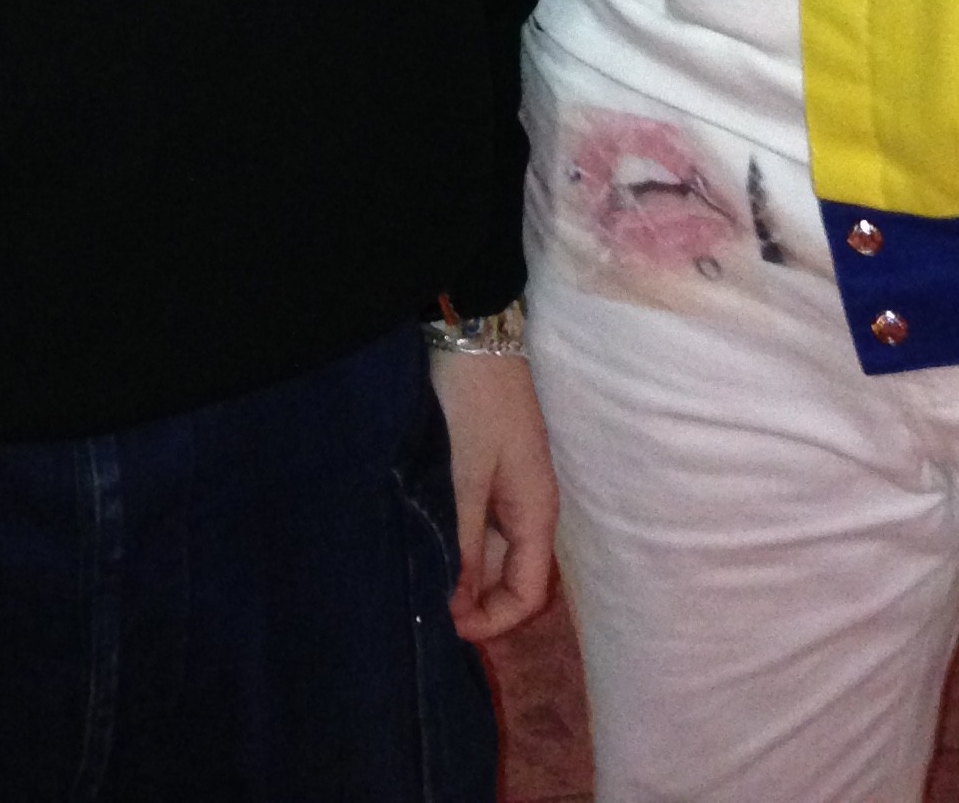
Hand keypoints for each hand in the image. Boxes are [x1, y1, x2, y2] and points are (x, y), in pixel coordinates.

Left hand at [426, 348, 557, 642]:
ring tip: (420, 578)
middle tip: (424, 604)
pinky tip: (426, 542)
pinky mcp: (489, 472)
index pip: (527, 597)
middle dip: (473, 603)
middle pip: (511, 581)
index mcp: (537, 513)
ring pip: (492, 556)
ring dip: (461, 574)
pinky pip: (479, 528)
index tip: (443, 625)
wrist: (471, 333)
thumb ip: (463, 544)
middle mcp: (530, 508)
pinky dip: (457, 544)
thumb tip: (456, 607)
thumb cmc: (473, 404)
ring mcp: (510, 489)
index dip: (490, 623)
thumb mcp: (463, 478)